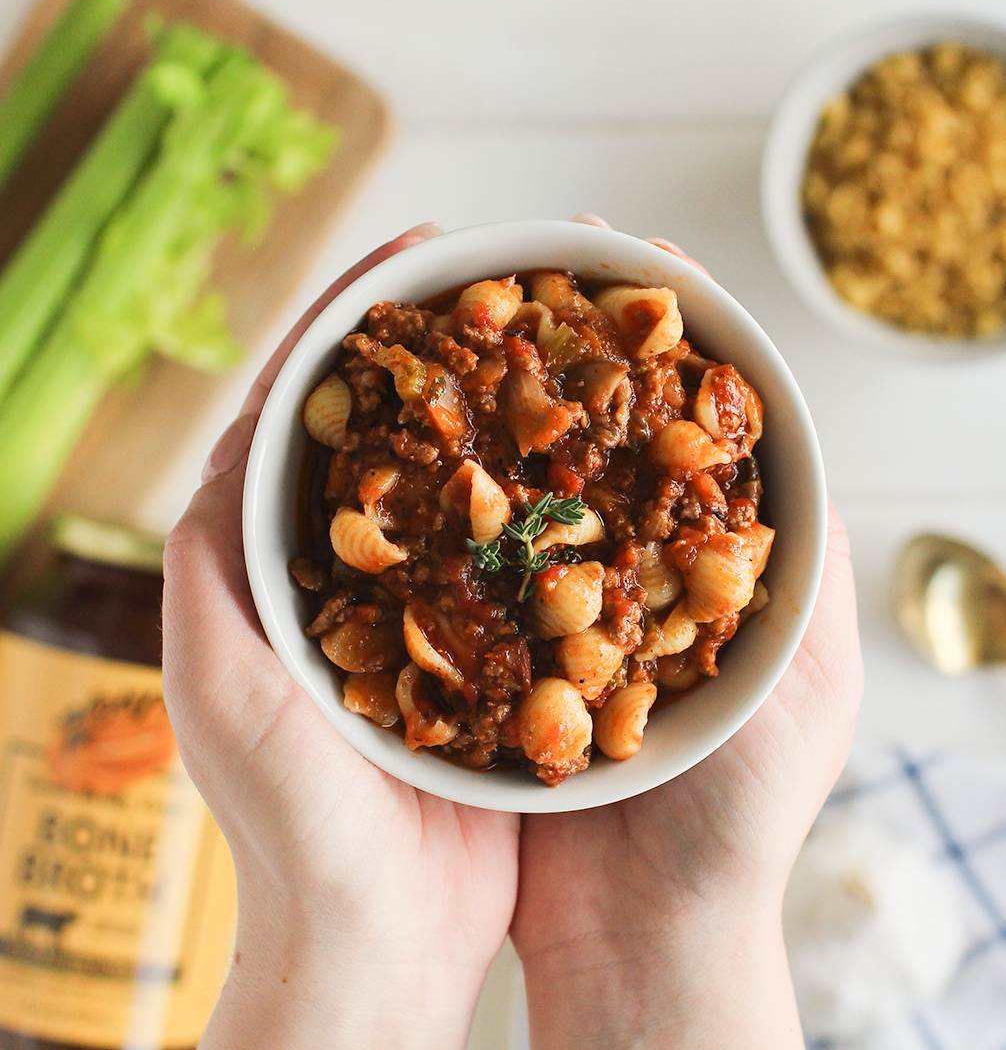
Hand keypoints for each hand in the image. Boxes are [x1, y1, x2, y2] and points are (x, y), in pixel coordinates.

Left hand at [162, 224, 518, 1049]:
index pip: (305, 411)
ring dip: (517, 410)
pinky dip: (560, 496)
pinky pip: (524, 547)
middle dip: (452, 347)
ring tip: (575, 347)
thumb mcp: (227, 690)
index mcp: (275, 564)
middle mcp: (350, 571)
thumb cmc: (296, 830)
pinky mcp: (487, 646)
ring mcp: (425, 603)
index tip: (423, 250)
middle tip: (522, 275)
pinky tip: (609, 464)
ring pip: (472, 478)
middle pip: (399, 427)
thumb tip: (237, 436)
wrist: (376, 937)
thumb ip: (213, 567)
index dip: (357, 323)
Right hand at [512, 217, 863, 1049]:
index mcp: (706, 561)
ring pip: (521, 480)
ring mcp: (553, 603)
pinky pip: (463, 557)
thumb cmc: (735, 819)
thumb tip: (796, 443)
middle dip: (560, 347)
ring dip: (490, 406)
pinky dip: (439, 496)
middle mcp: (625, 567)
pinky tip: (405, 446)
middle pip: (596, 431)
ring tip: (448, 328)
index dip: (666, 334)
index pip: (690, 420)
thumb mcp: (802, 680)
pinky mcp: (491, 651)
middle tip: (516, 264)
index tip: (627, 255)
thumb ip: (805, 566)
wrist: (644, 934)